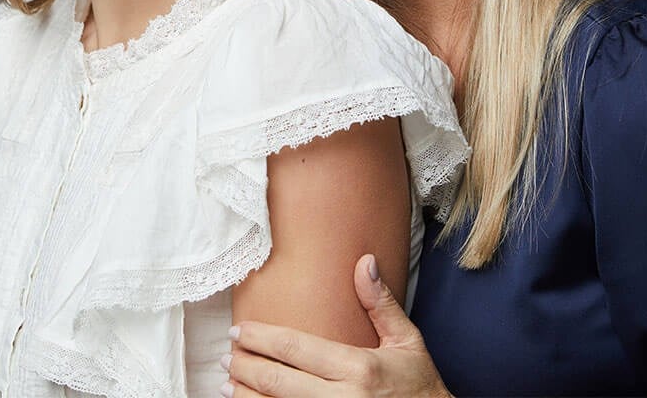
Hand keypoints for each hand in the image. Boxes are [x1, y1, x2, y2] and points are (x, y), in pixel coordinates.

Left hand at [225, 254, 450, 396]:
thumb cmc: (420, 386)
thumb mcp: (407, 341)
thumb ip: (380, 303)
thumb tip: (364, 261)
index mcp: (359, 369)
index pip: (297, 349)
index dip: (263, 339)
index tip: (240, 330)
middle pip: (280, 383)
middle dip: (247, 368)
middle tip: (226, 357)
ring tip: (229, 386)